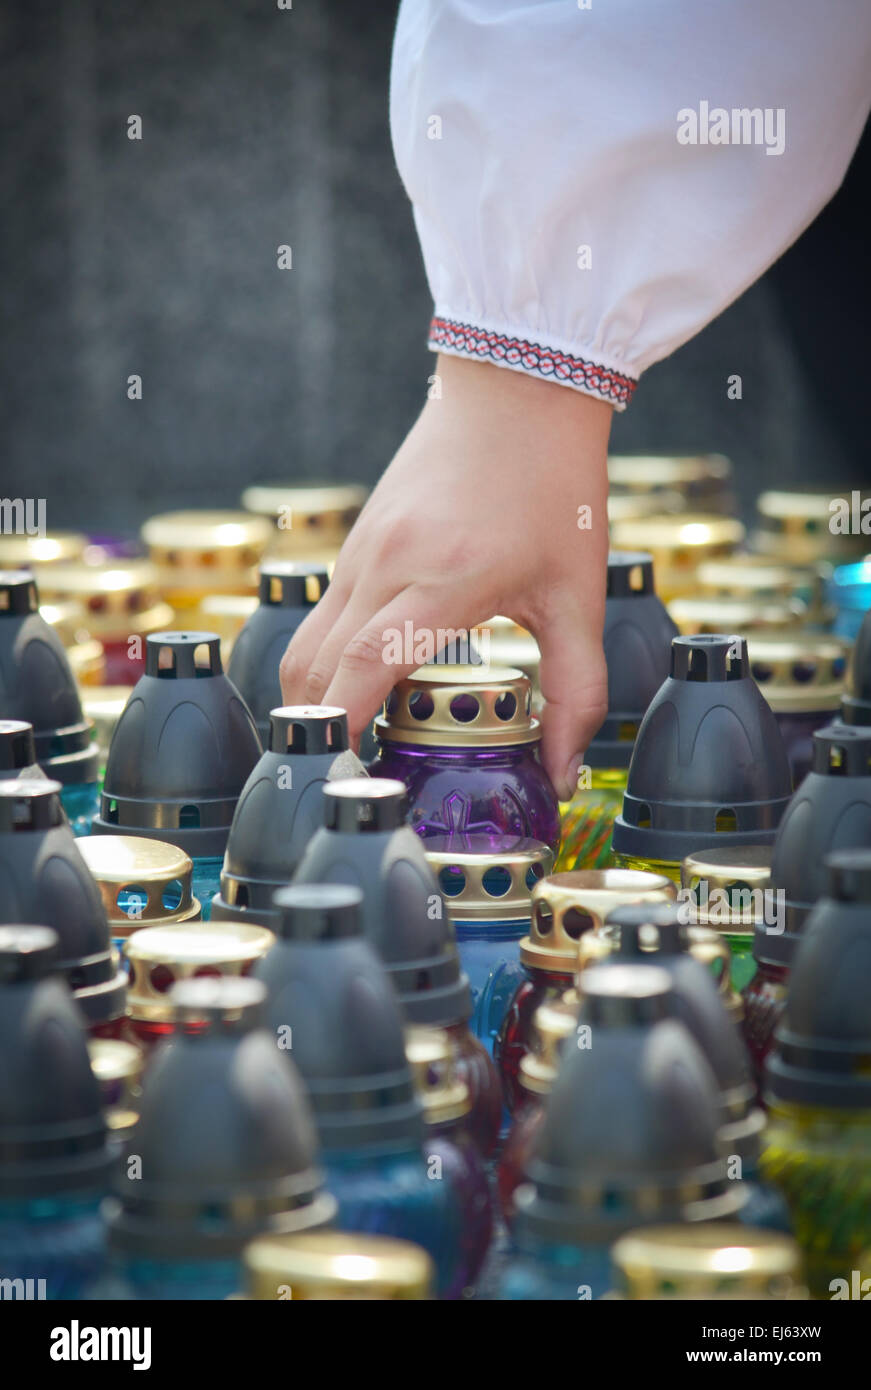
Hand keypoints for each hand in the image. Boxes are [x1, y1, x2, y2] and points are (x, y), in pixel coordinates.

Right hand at [279, 353, 611, 800]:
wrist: (520, 388)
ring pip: (305, 641)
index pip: (362, 666)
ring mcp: (363, 548)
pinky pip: (321, 613)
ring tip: (350, 742)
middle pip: (312, 666)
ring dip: (316, 697)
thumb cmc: (555, 487)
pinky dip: (327, 660)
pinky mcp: (359, 539)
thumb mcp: (579, 597)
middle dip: (317, 731)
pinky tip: (364, 684)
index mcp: (443, 579)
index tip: (344, 779)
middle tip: (343, 780)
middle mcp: (386, 564)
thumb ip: (576, 692)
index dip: (343, 729)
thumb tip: (564, 775)